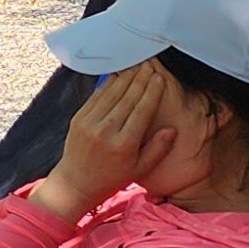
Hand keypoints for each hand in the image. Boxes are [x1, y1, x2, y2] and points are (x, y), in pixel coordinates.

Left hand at [35, 66, 184, 221]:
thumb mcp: (140, 169)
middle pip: (127, 99)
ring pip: (111, 94)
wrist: (76, 182)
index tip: (159, 79)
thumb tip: (172, 129)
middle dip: (140, 80)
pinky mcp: (78, 118)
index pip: (141, 111)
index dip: (151, 93)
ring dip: (125, 78)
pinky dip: (107, 85)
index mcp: (124, 144)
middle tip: (150, 66)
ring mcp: (89, 123)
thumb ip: (158, 148)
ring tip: (137, 66)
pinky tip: (117, 75)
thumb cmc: (112, 177)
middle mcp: (105, 131)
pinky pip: (96, 97)